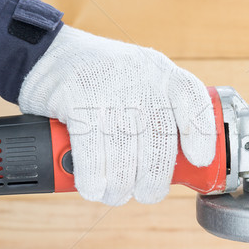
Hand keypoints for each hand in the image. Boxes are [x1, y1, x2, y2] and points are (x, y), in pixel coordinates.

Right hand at [18, 25, 215, 204]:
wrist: (47, 54)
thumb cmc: (101, 78)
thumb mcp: (140, 78)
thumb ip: (161, 108)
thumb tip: (182, 160)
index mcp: (160, 71)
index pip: (192, 97)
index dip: (201, 132)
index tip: (200, 160)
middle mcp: (138, 77)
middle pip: (159, 139)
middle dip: (155, 178)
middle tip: (148, 193)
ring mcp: (107, 88)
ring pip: (125, 154)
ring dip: (121, 186)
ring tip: (117, 194)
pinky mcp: (75, 100)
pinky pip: (91, 154)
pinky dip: (93, 180)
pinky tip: (94, 188)